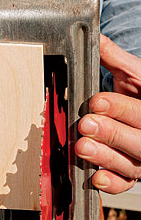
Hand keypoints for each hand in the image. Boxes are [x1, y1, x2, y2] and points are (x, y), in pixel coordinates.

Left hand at [75, 34, 140, 193]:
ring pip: (129, 163)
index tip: (96, 101)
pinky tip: (96, 177)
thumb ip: (115, 59)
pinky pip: (125, 182)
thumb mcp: (134, 74)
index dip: (120, 107)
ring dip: (106, 157)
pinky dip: (112, 182)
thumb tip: (96, 36)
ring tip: (83, 148)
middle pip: (137, 140)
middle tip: (87, 125)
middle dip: (111, 132)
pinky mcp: (131, 171)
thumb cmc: (139, 93)